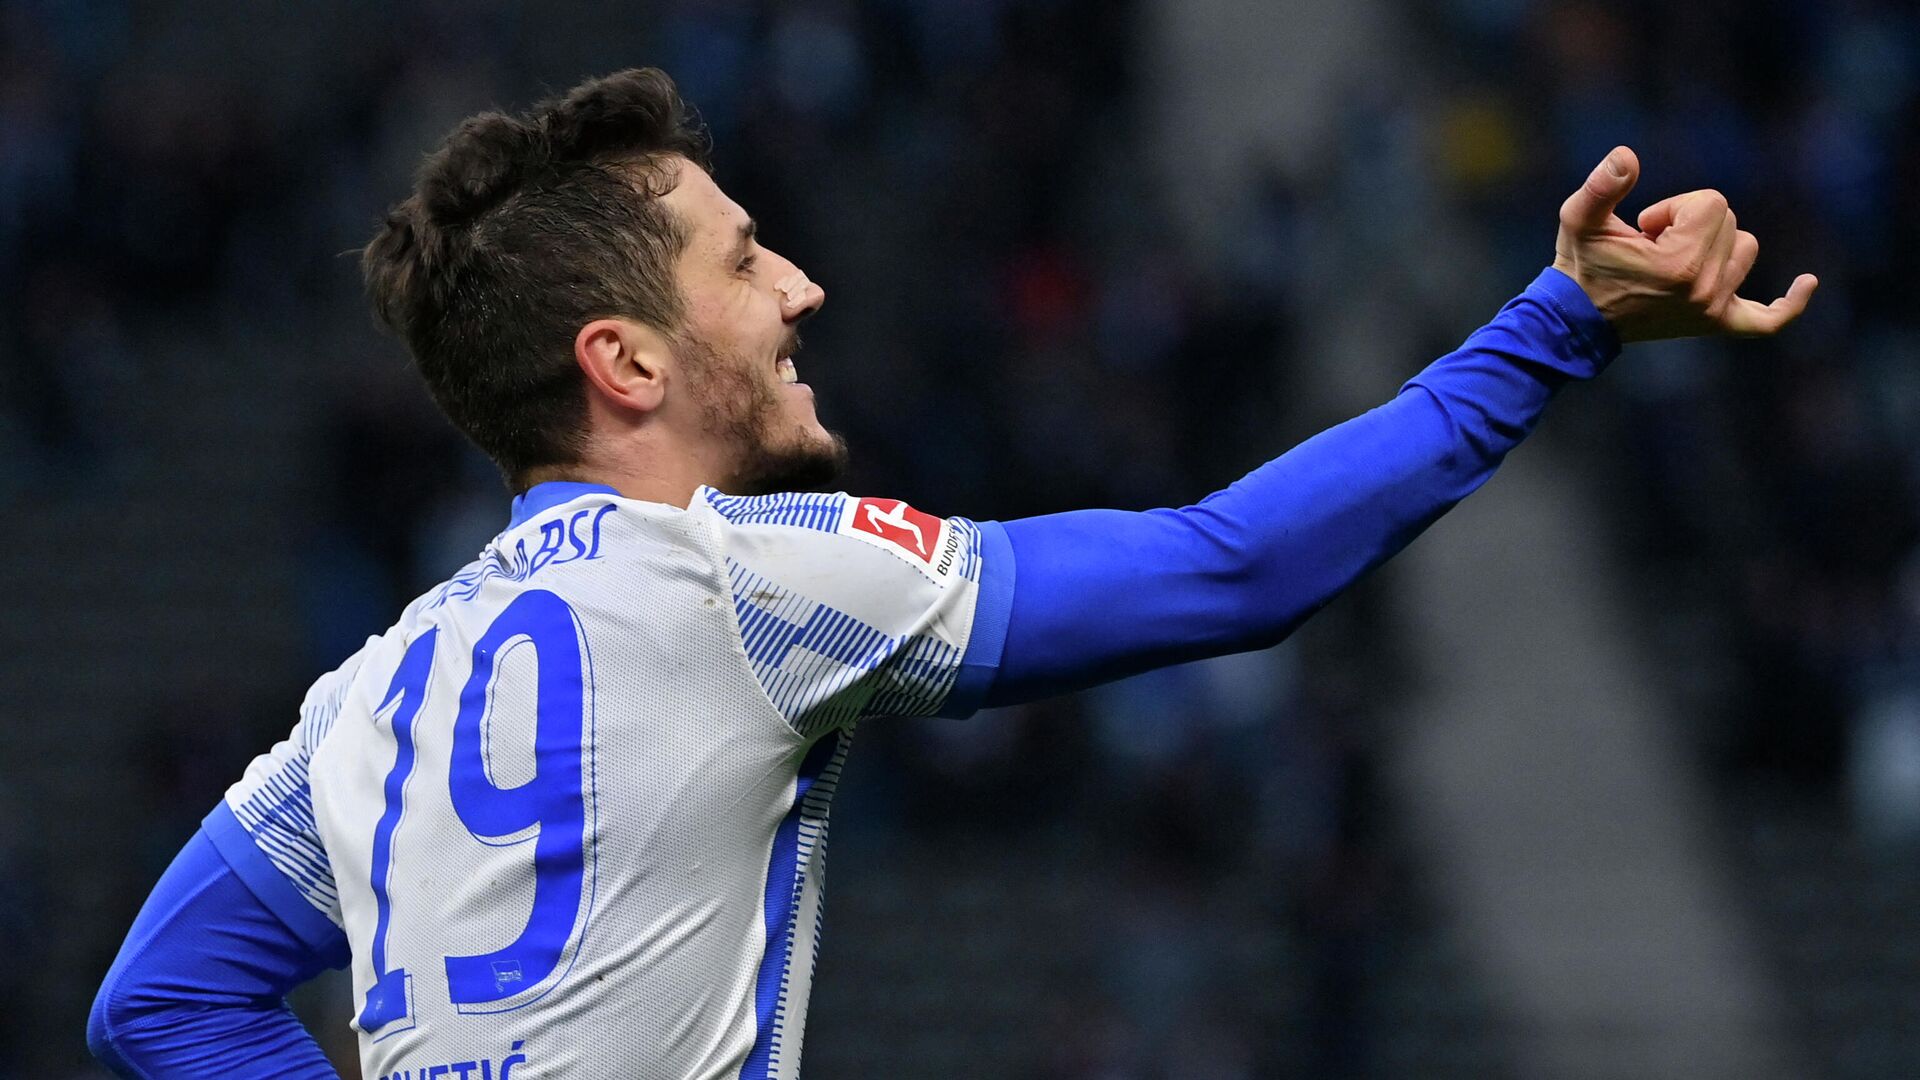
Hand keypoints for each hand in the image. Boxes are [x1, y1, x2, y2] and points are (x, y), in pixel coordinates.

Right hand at [1551, 146, 1817, 342]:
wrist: (1575, 321)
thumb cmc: (1579, 265)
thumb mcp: (1579, 218)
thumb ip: (1602, 186)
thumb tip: (1627, 156)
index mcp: (1680, 263)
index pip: (1711, 203)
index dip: (1674, 208)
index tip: (1643, 230)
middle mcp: (1705, 289)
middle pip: (1729, 222)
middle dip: (1689, 224)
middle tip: (1648, 249)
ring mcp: (1714, 310)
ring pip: (1744, 248)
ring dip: (1714, 245)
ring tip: (1671, 262)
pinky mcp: (1718, 324)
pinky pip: (1767, 318)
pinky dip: (1788, 304)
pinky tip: (1807, 283)